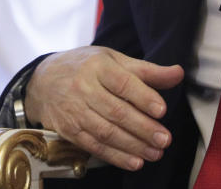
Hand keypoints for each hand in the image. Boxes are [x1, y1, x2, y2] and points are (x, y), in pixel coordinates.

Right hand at [23, 46, 183, 170]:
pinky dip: (115, 156)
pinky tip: (134, 162)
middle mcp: (84, 88)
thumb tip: (178, 73)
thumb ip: (147, 70)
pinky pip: (94, 146)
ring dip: (132, 146)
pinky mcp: (69, 130)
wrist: (43, 81)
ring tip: (155, 153)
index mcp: (98, 66)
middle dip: (143, 128)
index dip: (143, 97)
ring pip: (106, 132)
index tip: (162, 110)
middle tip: (165, 139)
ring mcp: (74, 111)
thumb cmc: (86, 66)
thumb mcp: (114, 59)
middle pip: (116, 111)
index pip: (123, 83)